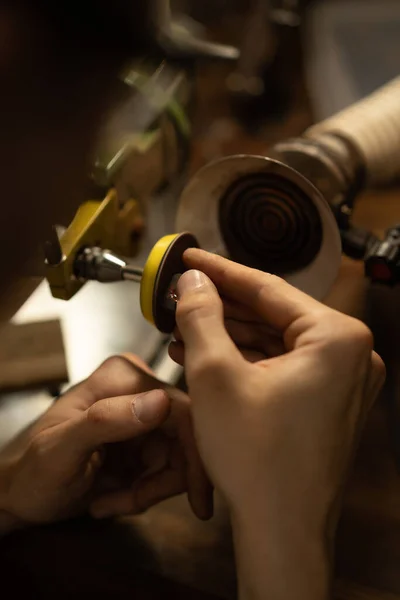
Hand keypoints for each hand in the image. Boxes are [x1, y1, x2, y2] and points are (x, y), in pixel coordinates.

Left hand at [0, 355, 211, 531]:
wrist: (23, 495)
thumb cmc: (33, 470)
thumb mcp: (60, 449)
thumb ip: (106, 421)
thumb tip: (162, 402)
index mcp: (122, 378)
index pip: (180, 409)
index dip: (194, 453)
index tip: (198, 498)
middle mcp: (140, 390)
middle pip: (185, 437)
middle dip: (163, 480)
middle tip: (130, 503)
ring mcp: (145, 415)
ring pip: (179, 459)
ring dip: (149, 491)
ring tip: (109, 502)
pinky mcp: (147, 441)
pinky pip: (167, 472)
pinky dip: (144, 494)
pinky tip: (110, 499)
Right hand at [170, 250, 384, 598]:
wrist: (282, 531)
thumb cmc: (261, 464)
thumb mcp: (215, 376)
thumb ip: (203, 316)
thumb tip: (194, 282)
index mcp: (337, 339)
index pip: (268, 288)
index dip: (220, 271)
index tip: (192, 258)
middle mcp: (350, 356)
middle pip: (272, 314)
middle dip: (221, 307)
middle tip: (183, 295)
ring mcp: (341, 380)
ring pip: (274, 340)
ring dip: (229, 334)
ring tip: (185, 327)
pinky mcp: (327, 400)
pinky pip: (281, 365)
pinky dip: (245, 360)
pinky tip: (208, 355)